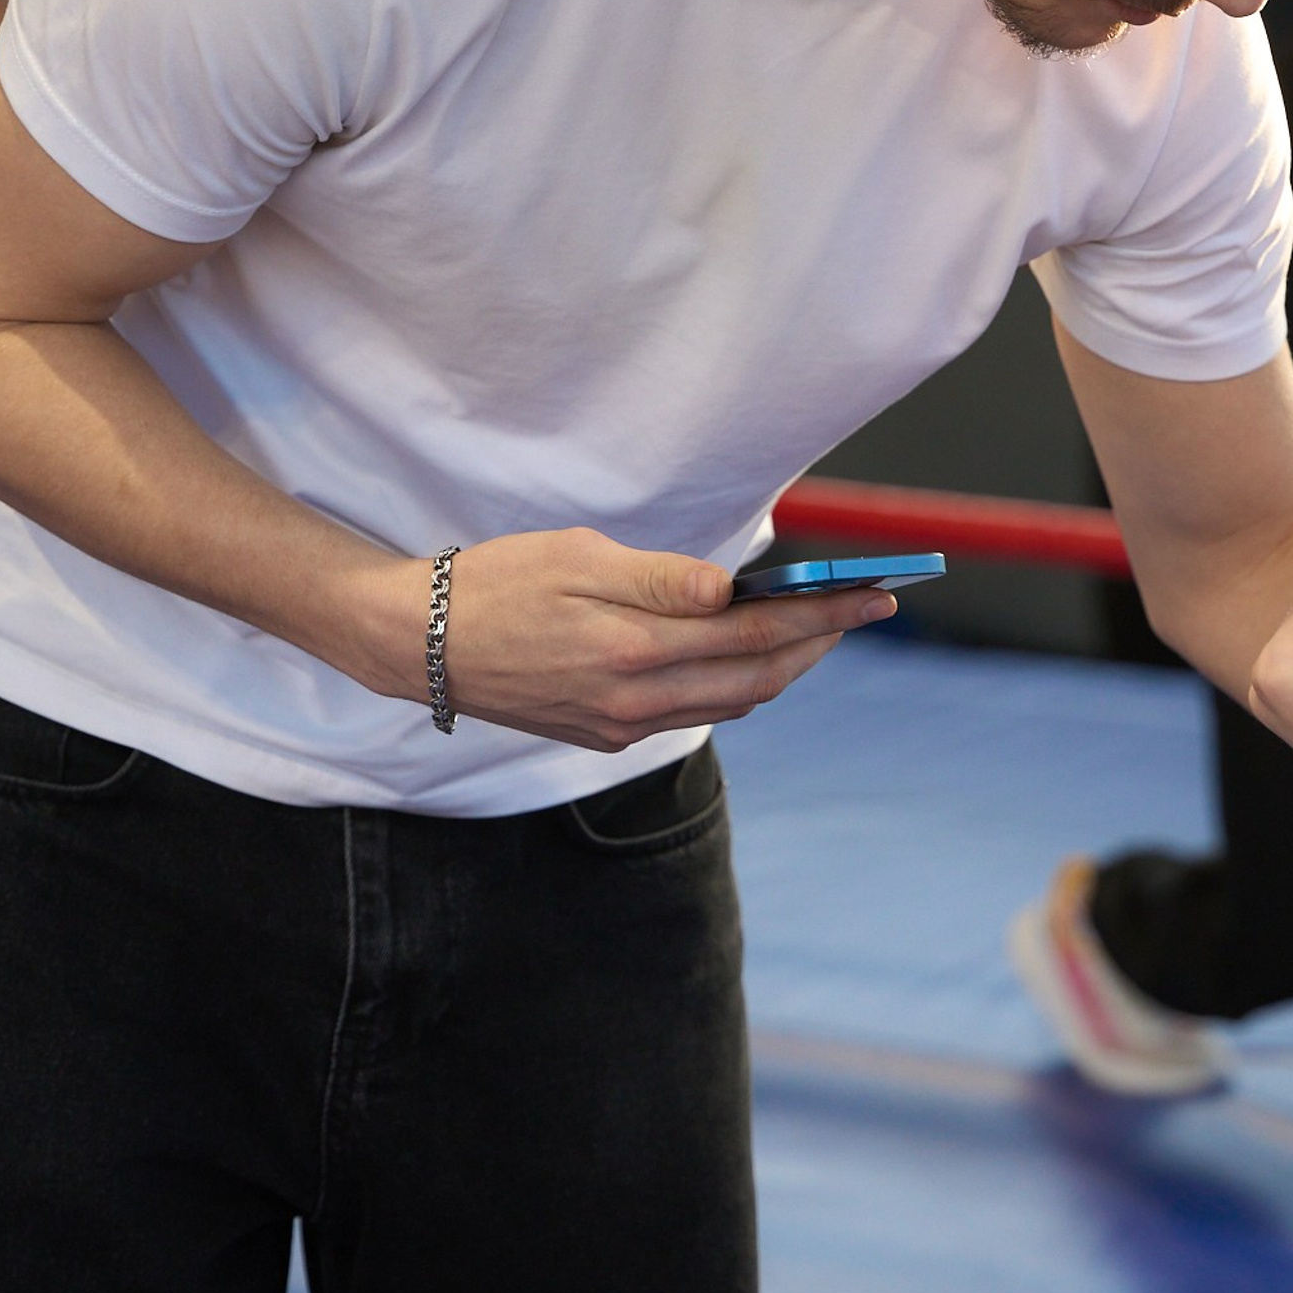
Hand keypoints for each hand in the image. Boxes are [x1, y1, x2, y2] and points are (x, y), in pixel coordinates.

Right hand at [407, 527, 892, 751]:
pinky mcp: (605, 734)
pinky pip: (693, 712)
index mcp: (633, 649)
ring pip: (732, 701)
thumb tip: (736, 590)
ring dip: (783, 667)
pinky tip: (746, 653)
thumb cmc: (497, 583)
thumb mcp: (579, 558)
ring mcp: (621, 725)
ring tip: (816, 629)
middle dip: (820, 642)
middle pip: (760, 677)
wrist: (419, 645)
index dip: (824, 614)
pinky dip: (735, 683)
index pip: (757, 632)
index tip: (873, 594)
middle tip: (863, 609)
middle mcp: (635, 700)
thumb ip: (664, 580)